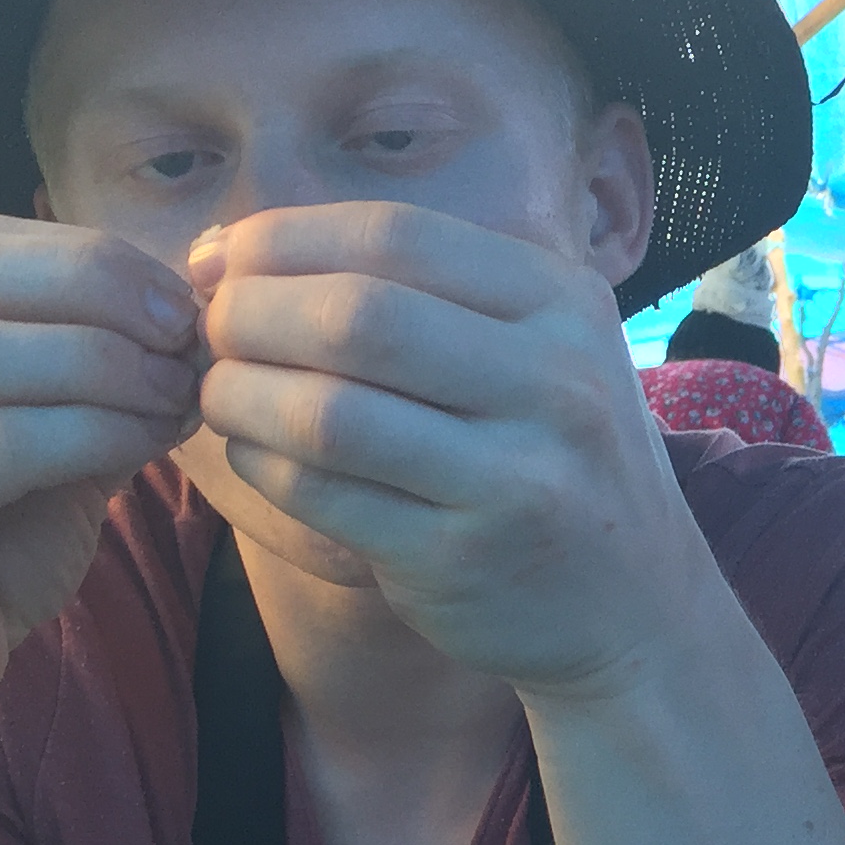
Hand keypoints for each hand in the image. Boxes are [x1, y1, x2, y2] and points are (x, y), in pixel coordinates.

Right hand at [0, 217, 200, 740]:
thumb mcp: (15, 442)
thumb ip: (70, 370)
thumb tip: (182, 309)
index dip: (83, 257)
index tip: (178, 293)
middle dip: (94, 289)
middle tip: (186, 327)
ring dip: (100, 362)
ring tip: (177, 390)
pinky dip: (90, 432)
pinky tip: (147, 443)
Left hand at [189, 204, 716, 696]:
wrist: (637, 608)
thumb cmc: (550, 457)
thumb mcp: (531, 350)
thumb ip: (411, 293)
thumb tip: (227, 251)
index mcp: (561, 303)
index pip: (395, 237)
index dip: (283, 239)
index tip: (219, 262)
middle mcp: (553, 383)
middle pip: (356, 317)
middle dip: (250, 314)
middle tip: (207, 332)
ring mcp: (513, 478)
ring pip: (329, 414)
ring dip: (242, 396)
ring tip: (218, 393)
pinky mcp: (462, 559)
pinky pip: (325, 498)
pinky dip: (264, 468)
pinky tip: (256, 454)